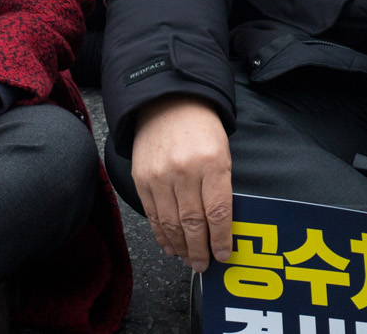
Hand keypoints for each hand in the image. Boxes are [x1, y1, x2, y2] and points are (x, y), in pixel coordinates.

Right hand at [131, 94, 232, 272]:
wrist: (168, 101)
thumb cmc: (202, 128)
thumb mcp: (223, 151)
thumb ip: (221, 186)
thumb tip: (220, 226)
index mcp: (211, 163)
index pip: (218, 212)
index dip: (221, 239)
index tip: (224, 254)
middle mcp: (184, 171)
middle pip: (193, 223)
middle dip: (200, 250)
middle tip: (204, 265)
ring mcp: (160, 176)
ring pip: (171, 224)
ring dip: (181, 247)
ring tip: (189, 259)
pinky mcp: (142, 179)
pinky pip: (152, 215)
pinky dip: (161, 234)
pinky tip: (170, 246)